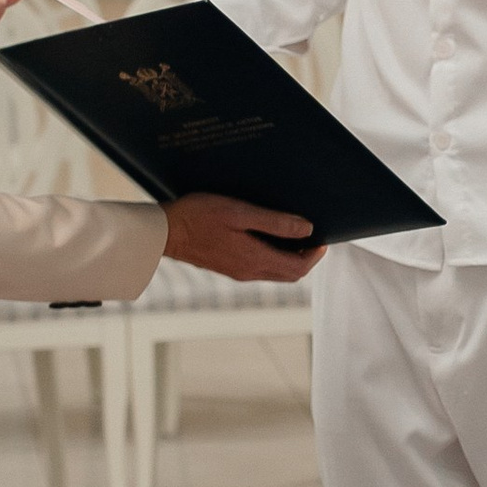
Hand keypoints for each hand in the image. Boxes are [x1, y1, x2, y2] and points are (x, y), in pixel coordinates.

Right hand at [163, 194, 321, 285]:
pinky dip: (273, 257)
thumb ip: (275, 222)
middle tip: (313, 237)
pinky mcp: (228, 267)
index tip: (322, 239)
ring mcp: (237, 272)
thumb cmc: (199, 216)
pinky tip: (268, 238)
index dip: (315, 256)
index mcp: (255, 259)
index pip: (297, 268)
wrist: (164, 232)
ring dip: (289, 258)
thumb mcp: (240, 212)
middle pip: (289, 274)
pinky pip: (260, 268)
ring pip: (275, 272)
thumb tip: (306, 229)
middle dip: (306, 258)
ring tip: (294, 234)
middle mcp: (249, 271)